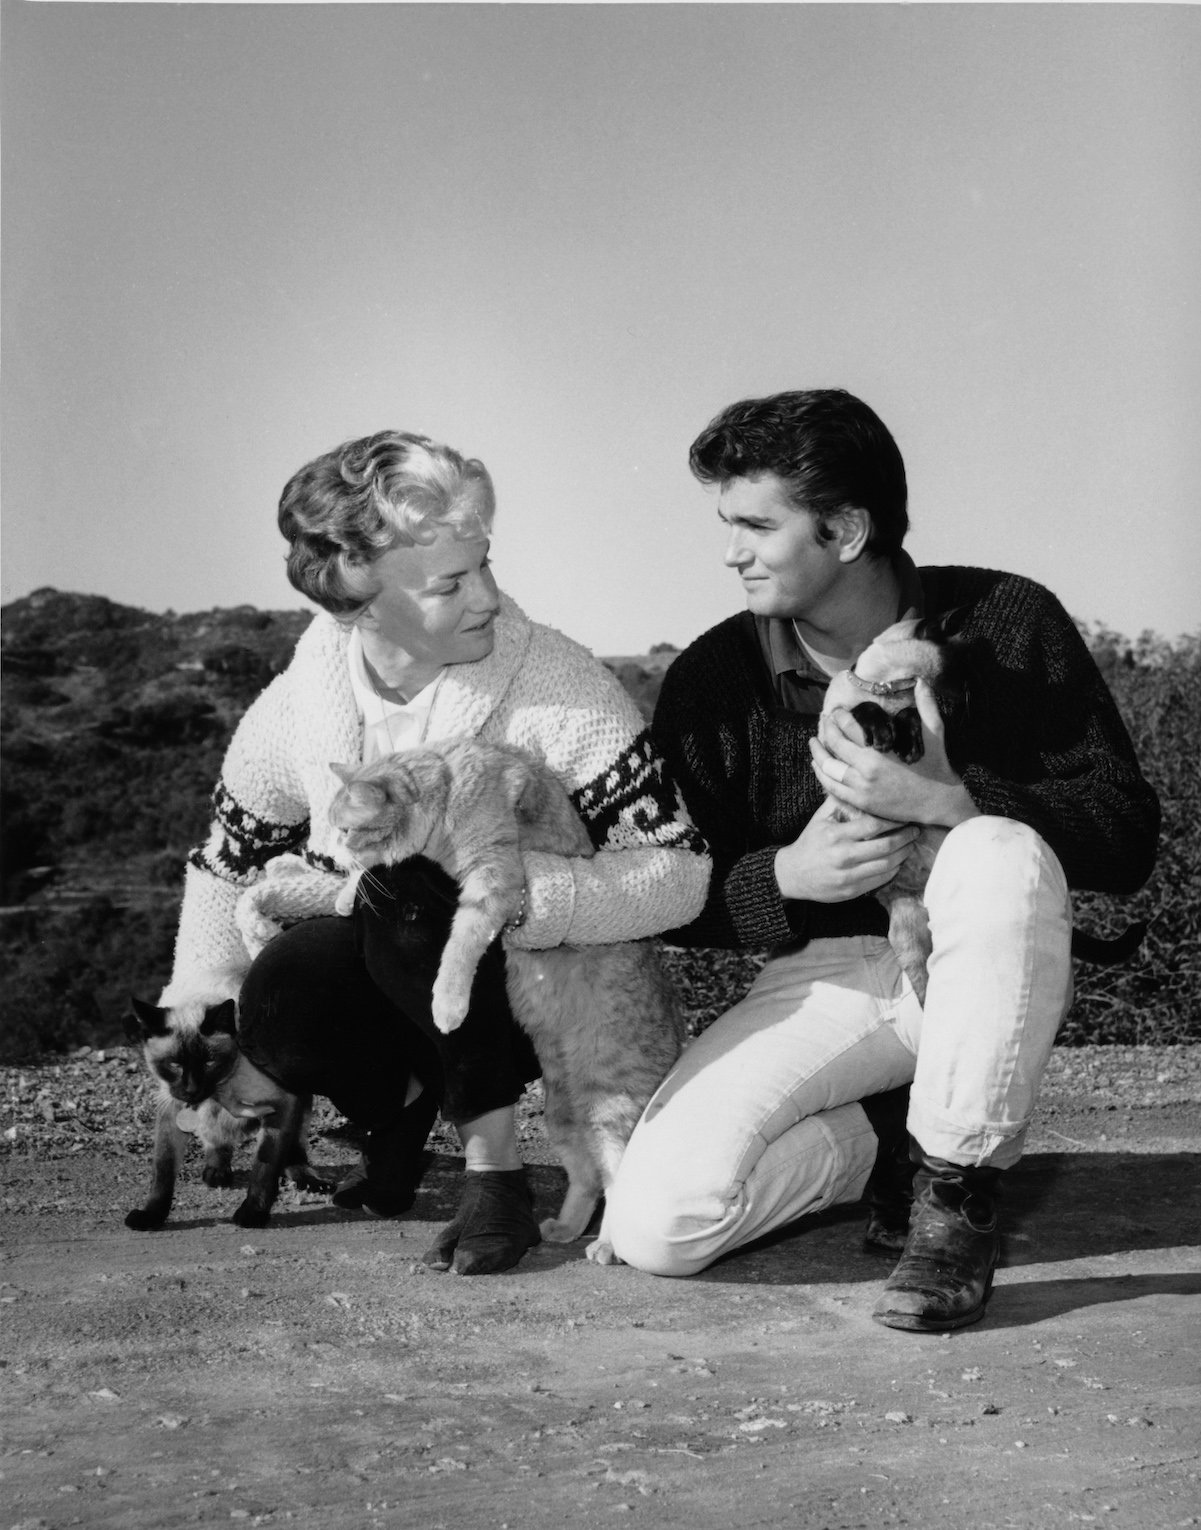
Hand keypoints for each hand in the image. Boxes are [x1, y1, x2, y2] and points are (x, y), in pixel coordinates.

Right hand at [775, 796, 921, 902]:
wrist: (793, 874)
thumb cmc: (809, 843)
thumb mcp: (819, 820)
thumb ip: (837, 803)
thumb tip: (855, 786)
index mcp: (836, 835)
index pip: (873, 825)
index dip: (893, 820)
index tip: (903, 816)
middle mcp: (843, 855)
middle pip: (885, 846)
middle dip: (905, 837)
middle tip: (915, 830)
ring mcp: (848, 875)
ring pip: (887, 864)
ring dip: (904, 854)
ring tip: (910, 845)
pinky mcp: (851, 891)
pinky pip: (880, 880)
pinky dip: (893, 870)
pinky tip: (898, 861)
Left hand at [810, 680, 978, 828]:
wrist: (940, 802)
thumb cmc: (937, 765)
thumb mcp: (935, 732)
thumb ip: (926, 706)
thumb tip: (921, 681)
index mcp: (879, 751)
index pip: (848, 729)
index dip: (838, 718)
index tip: (835, 711)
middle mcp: (866, 770)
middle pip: (834, 746)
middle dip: (826, 731)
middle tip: (823, 721)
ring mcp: (861, 789)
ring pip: (828, 769)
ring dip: (818, 754)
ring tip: (814, 743)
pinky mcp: (860, 802)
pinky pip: (833, 788)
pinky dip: (822, 775)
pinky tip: (818, 766)